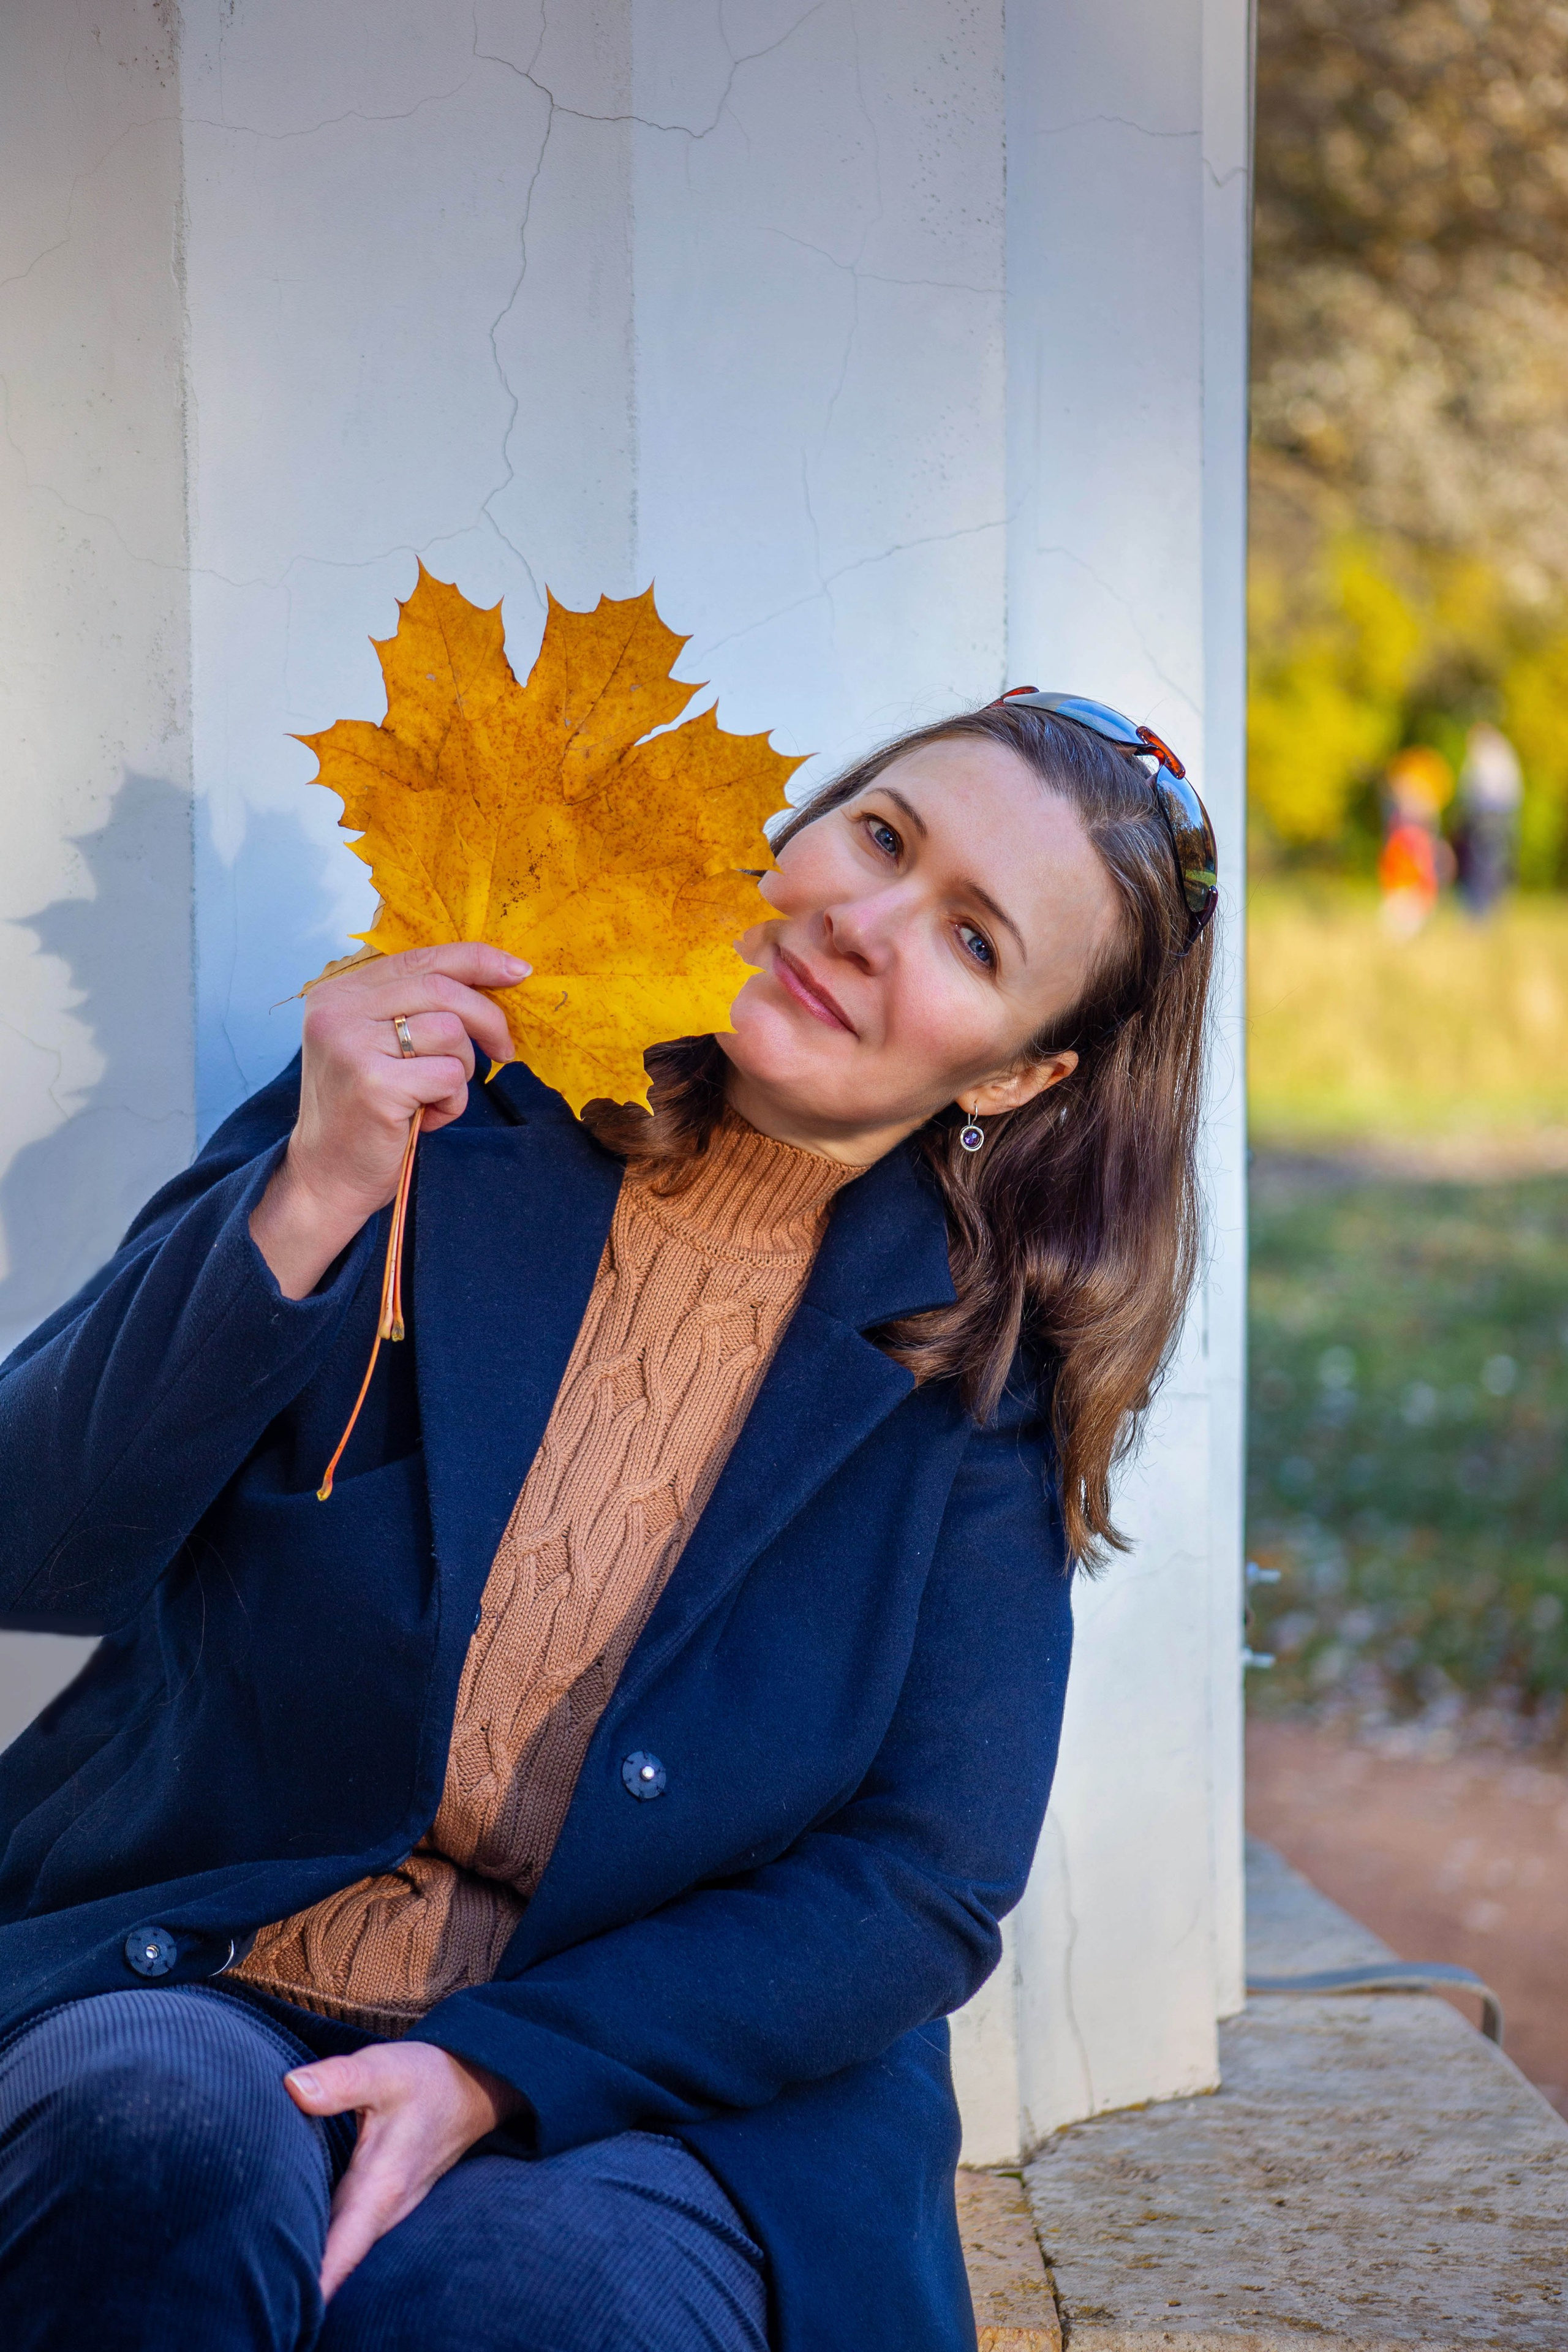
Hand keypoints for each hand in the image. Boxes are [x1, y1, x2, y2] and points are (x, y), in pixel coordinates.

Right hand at [251, 942, 528, 1297]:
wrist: (327, 1176)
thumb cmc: (365, 1111)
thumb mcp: (379, 1044)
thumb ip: (415, 1007)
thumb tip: (492, 977)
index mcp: (340, 992)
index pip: (421, 957)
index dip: (477, 960)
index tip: (519, 971)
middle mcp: (339, 1011)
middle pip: (443, 989)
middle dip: (488, 1019)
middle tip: (505, 1049)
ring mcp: (352, 1045)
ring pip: (451, 1033)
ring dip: (461, 1071)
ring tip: (434, 1097)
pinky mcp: (374, 1084)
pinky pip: (449, 1076)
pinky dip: (452, 1102)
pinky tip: (425, 1118)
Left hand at [284, 2038, 521, 2300]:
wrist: (474, 2085)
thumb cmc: (428, 2079)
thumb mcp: (385, 2071)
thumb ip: (339, 2081)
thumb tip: (292, 2088)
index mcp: (380, 2189)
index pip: (340, 2256)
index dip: (310, 2290)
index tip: (277, 2312)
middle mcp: (383, 2212)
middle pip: (333, 2267)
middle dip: (295, 2289)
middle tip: (251, 2301)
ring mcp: (384, 2212)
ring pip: (340, 2255)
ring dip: (307, 2269)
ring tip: (259, 2279)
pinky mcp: (380, 2203)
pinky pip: (346, 2238)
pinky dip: (321, 2248)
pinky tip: (291, 2245)